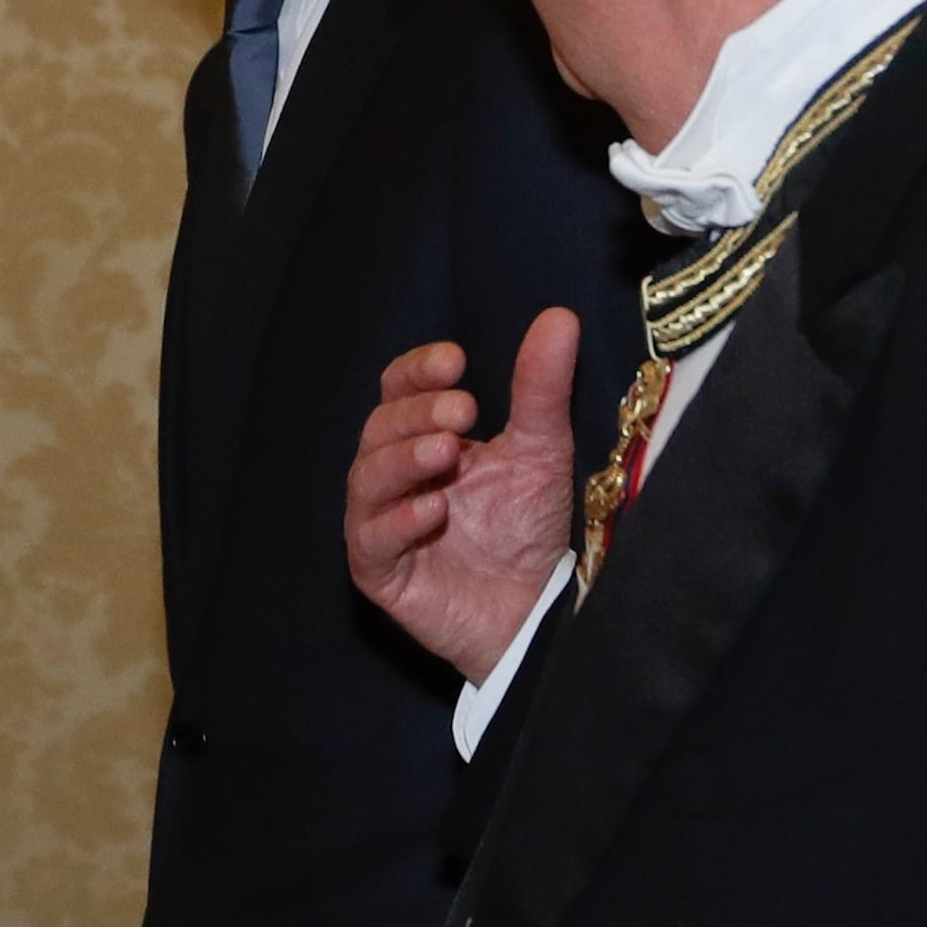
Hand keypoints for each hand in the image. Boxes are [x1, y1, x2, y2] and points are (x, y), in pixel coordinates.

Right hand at [346, 306, 582, 680]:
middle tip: (464, 411)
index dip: (418, 371)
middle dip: (416, 415)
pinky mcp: (380, 574)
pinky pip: (370, 540)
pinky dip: (398, 520)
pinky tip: (435, 511)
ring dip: (403, 459)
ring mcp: (380, 524)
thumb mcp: (541, 450)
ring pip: (366, 479)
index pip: (399, 390)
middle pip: (379, 429)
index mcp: (423, 438)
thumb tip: (560, 316)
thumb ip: (541, 387)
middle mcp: (393, 477)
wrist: (534, 610)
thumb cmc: (528, 528)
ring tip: (447, 452)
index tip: (458, 360)